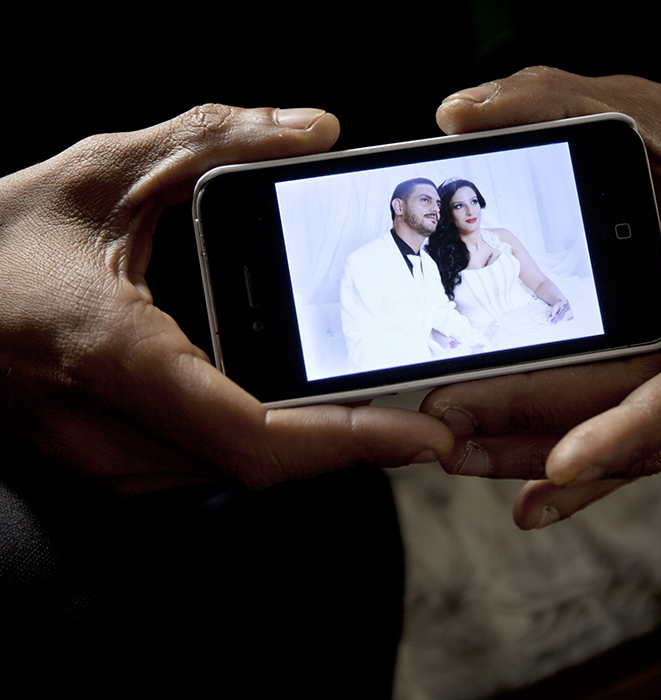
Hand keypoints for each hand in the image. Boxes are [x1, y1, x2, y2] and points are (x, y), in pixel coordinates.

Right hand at [0, 104, 452, 494]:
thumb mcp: (101, 169)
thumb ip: (213, 140)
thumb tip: (314, 130)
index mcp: (119, 357)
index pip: (260, 435)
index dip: (351, 443)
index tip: (422, 437)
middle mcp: (115, 433)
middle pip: (266, 465)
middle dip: (355, 445)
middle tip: (425, 413)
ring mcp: (110, 463)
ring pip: (241, 474)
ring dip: (319, 448)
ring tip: (383, 407)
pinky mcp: (113, 466)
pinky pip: (212, 467)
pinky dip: (273, 441)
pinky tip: (307, 407)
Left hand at [423, 69, 660, 528]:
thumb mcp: (636, 105)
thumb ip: (547, 100)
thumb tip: (455, 114)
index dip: (630, 426)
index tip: (560, 463)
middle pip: (651, 416)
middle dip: (548, 434)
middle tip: (455, 434)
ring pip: (649, 442)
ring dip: (554, 454)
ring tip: (469, 457)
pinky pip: (653, 434)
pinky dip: (593, 459)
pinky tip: (531, 489)